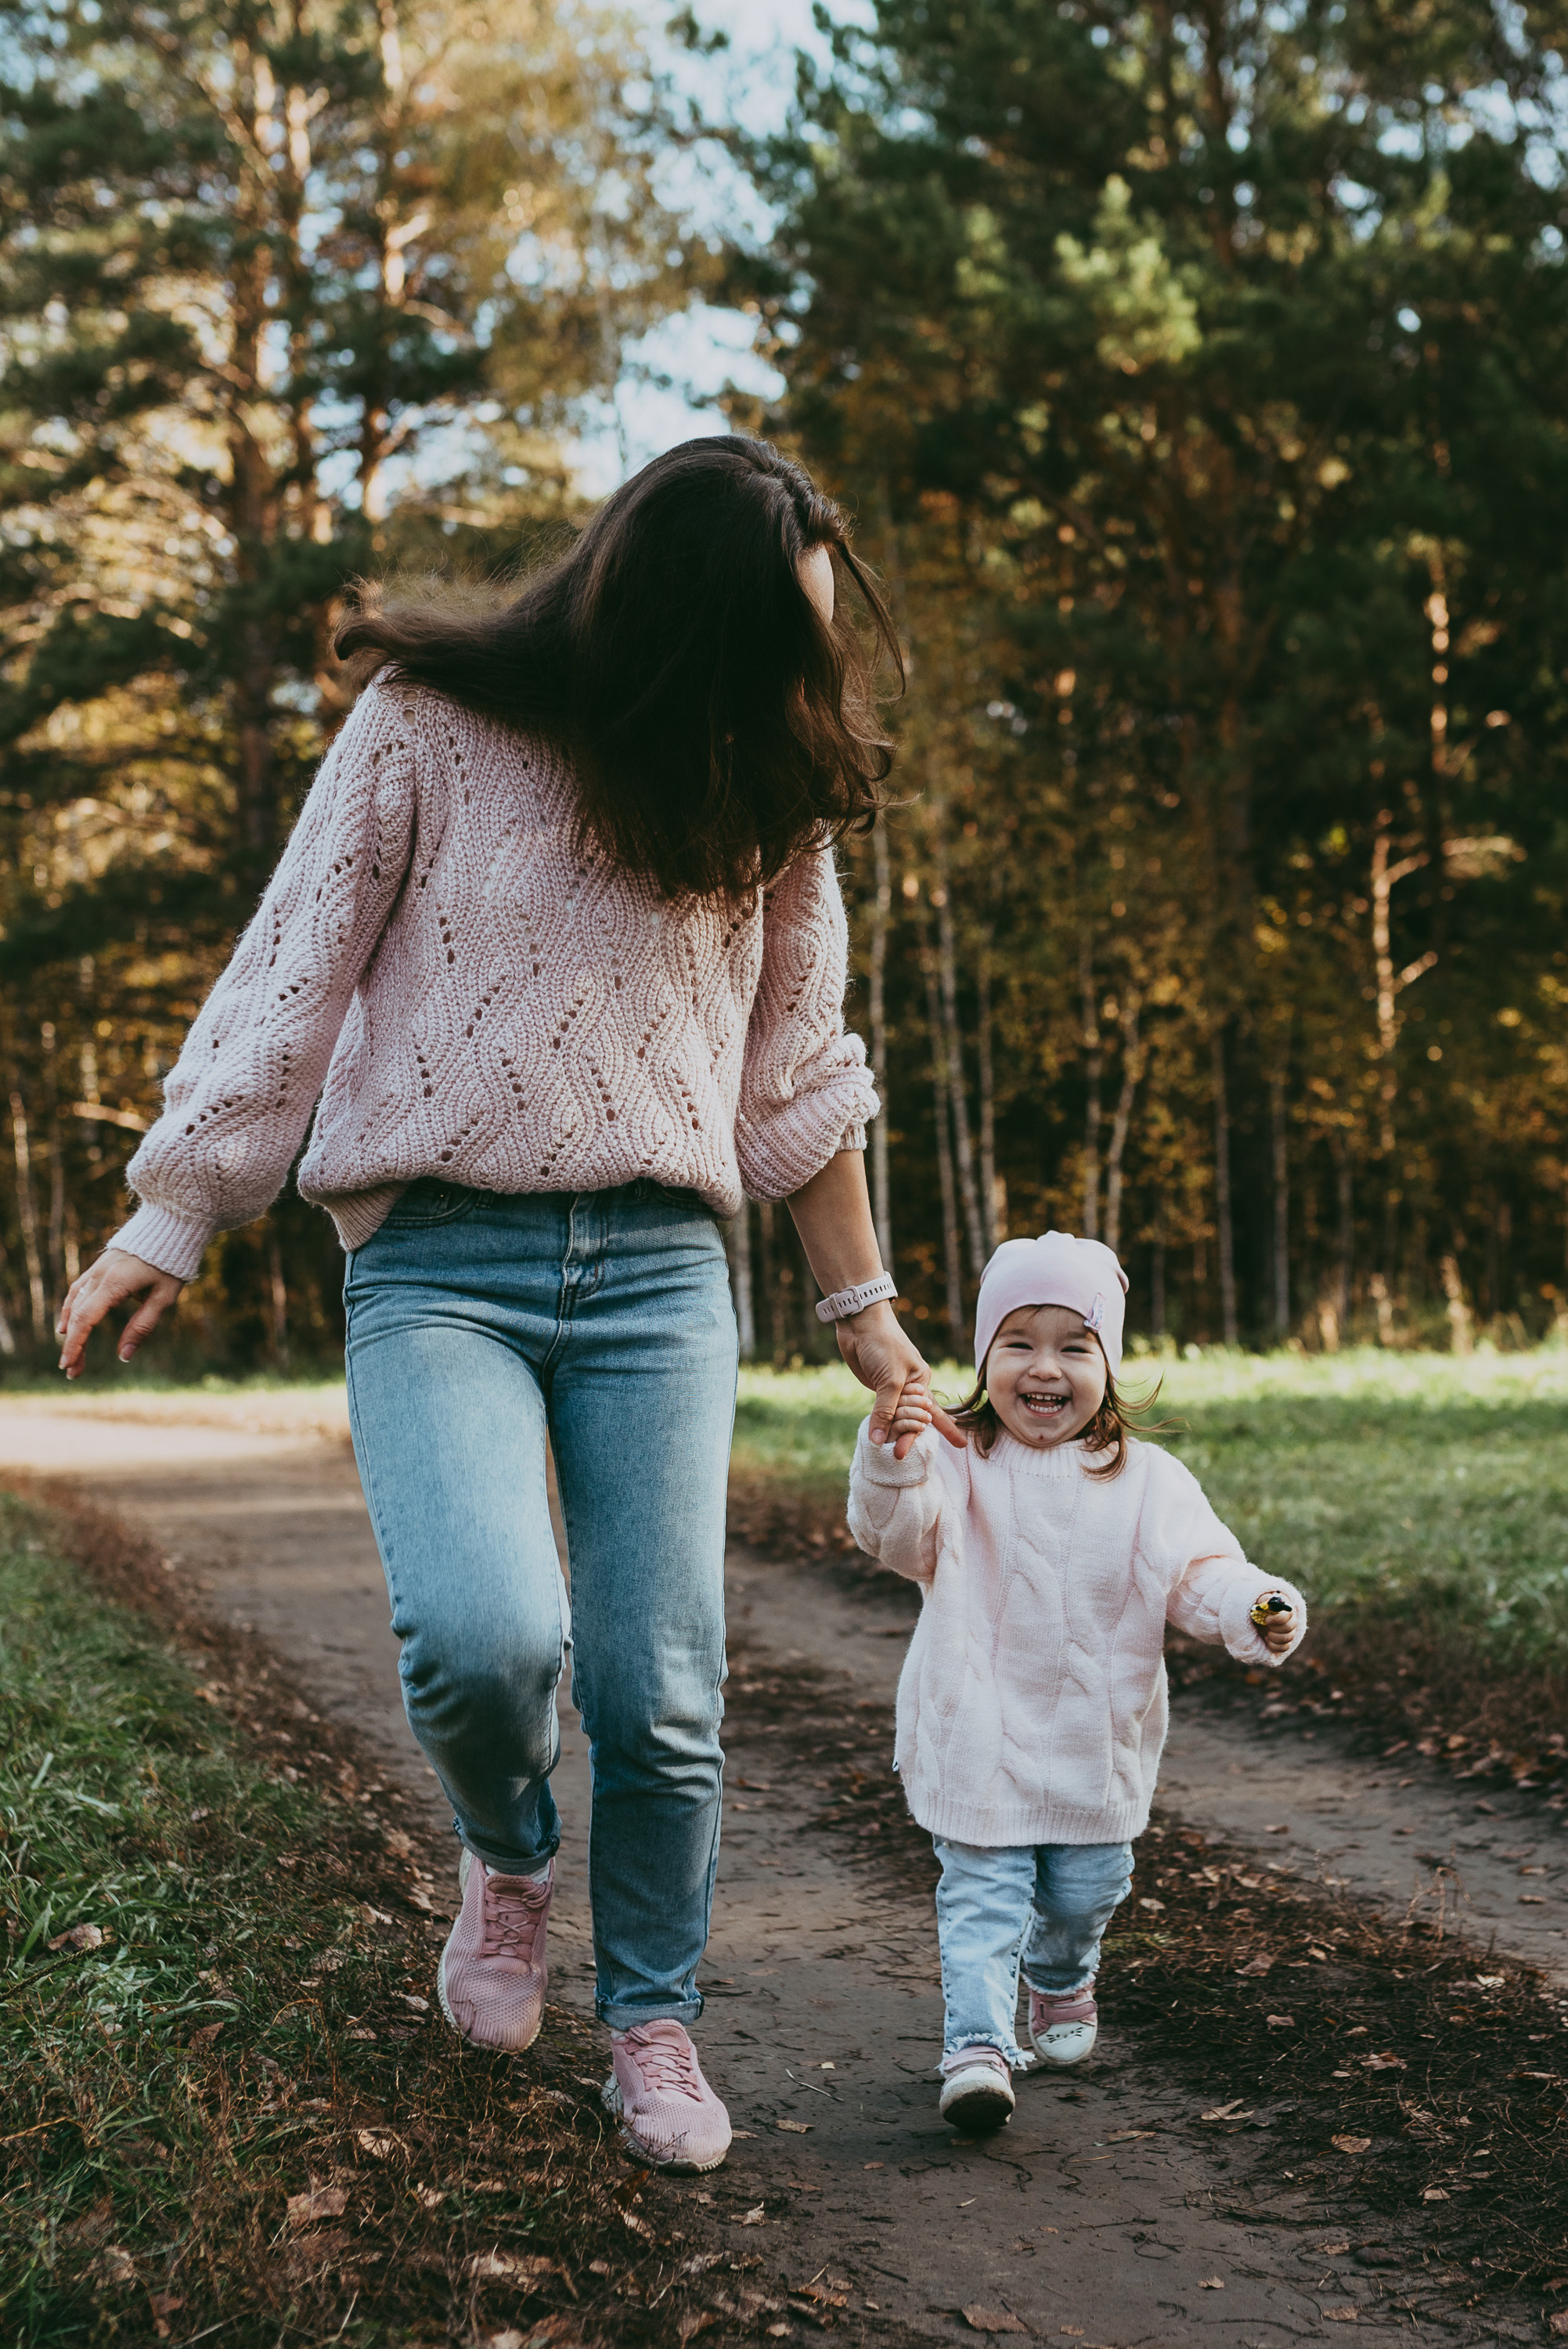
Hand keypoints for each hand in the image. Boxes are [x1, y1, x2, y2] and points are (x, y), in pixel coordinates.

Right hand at [56, 1248, 183, 1379]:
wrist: (170, 1225)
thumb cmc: (171, 1264)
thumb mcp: (163, 1298)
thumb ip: (143, 1326)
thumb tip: (123, 1356)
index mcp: (114, 1284)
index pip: (86, 1320)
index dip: (76, 1345)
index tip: (69, 1366)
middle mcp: (99, 1276)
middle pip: (78, 1316)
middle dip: (73, 1345)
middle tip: (72, 1372)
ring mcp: (97, 1269)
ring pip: (75, 1302)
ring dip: (70, 1330)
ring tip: (71, 1354)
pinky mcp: (99, 1266)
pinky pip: (78, 1290)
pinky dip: (71, 1309)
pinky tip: (68, 1324)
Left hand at [834, 1301, 965, 1460]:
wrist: (860, 1324)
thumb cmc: (884, 1345)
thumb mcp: (889, 1380)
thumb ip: (885, 1411)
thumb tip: (879, 1440)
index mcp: (921, 1381)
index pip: (935, 1411)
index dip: (947, 1429)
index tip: (960, 1445)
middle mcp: (910, 1388)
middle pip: (914, 1419)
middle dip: (909, 1436)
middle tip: (899, 1454)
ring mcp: (892, 1389)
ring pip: (896, 1418)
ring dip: (893, 1433)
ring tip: (892, 1452)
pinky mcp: (876, 1388)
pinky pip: (881, 1412)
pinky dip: (880, 1424)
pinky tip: (879, 1437)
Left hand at [1259, 1605, 1297, 1657]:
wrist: (1259, 1618)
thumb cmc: (1261, 1608)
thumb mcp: (1260, 1601)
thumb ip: (1265, 1600)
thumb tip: (1269, 1602)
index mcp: (1286, 1608)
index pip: (1288, 1615)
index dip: (1277, 1619)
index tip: (1266, 1620)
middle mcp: (1291, 1620)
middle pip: (1290, 1627)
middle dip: (1274, 1628)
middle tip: (1265, 1625)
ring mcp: (1290, 1632)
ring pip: (1288, 1638)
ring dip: (1274, 1637)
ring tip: (1266, 1633)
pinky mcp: (1285, 1642)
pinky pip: (1284, 1647)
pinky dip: (1274, 1645)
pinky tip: (1267, 1639)